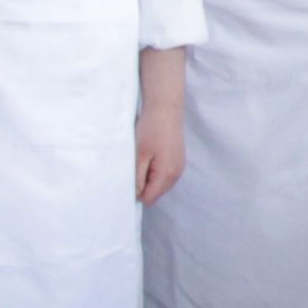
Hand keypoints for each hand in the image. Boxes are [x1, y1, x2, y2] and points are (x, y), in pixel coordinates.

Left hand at [133, 49, 188, 205]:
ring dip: (149, 178)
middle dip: (143, 186)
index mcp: (167, 174)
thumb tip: (135, 195)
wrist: (166, 108)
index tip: (127, 178)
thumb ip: (137, 178)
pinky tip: (150, 156)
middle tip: (133, 167)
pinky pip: (164, 175)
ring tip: (142, 160)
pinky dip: (155, 171)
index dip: (136, 192)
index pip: (149, 198)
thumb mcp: (139, 155)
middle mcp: (176, 174)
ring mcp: (179, 167)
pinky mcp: (178, 161)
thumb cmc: (151, 129)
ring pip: (160, 185)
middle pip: (155, 193)